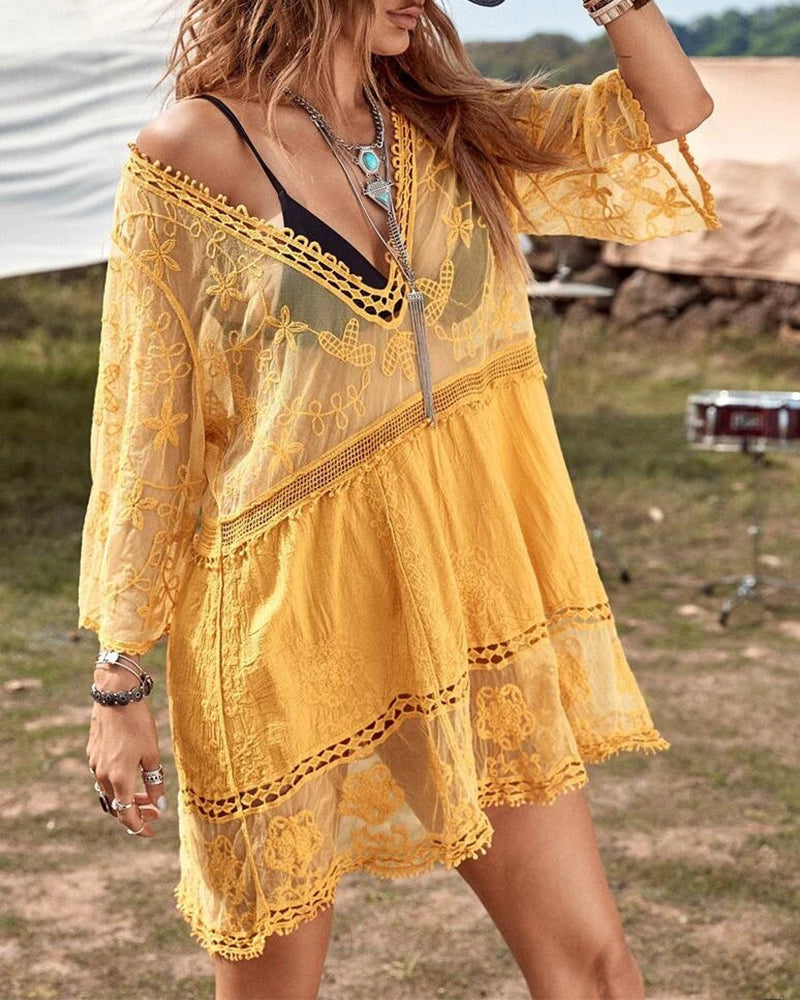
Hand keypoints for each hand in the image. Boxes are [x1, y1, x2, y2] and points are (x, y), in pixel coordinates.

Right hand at [86, 663, 165, 837]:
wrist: (116, 697)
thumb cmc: (138, 724)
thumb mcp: (152, 754)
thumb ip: (155, 783)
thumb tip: (159, 806)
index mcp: (119, 779)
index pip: (127, 815)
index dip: (139, 827)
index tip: (151, 832)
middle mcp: (103, 776)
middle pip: (117, 806)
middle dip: (136, 811)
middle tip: (154, 812)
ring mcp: (95, 765)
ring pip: (110, 792)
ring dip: (127, 797)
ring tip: (146, 795)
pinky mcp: (92, 754)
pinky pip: (104, 777)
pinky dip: (118, 783)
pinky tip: (132, 774)